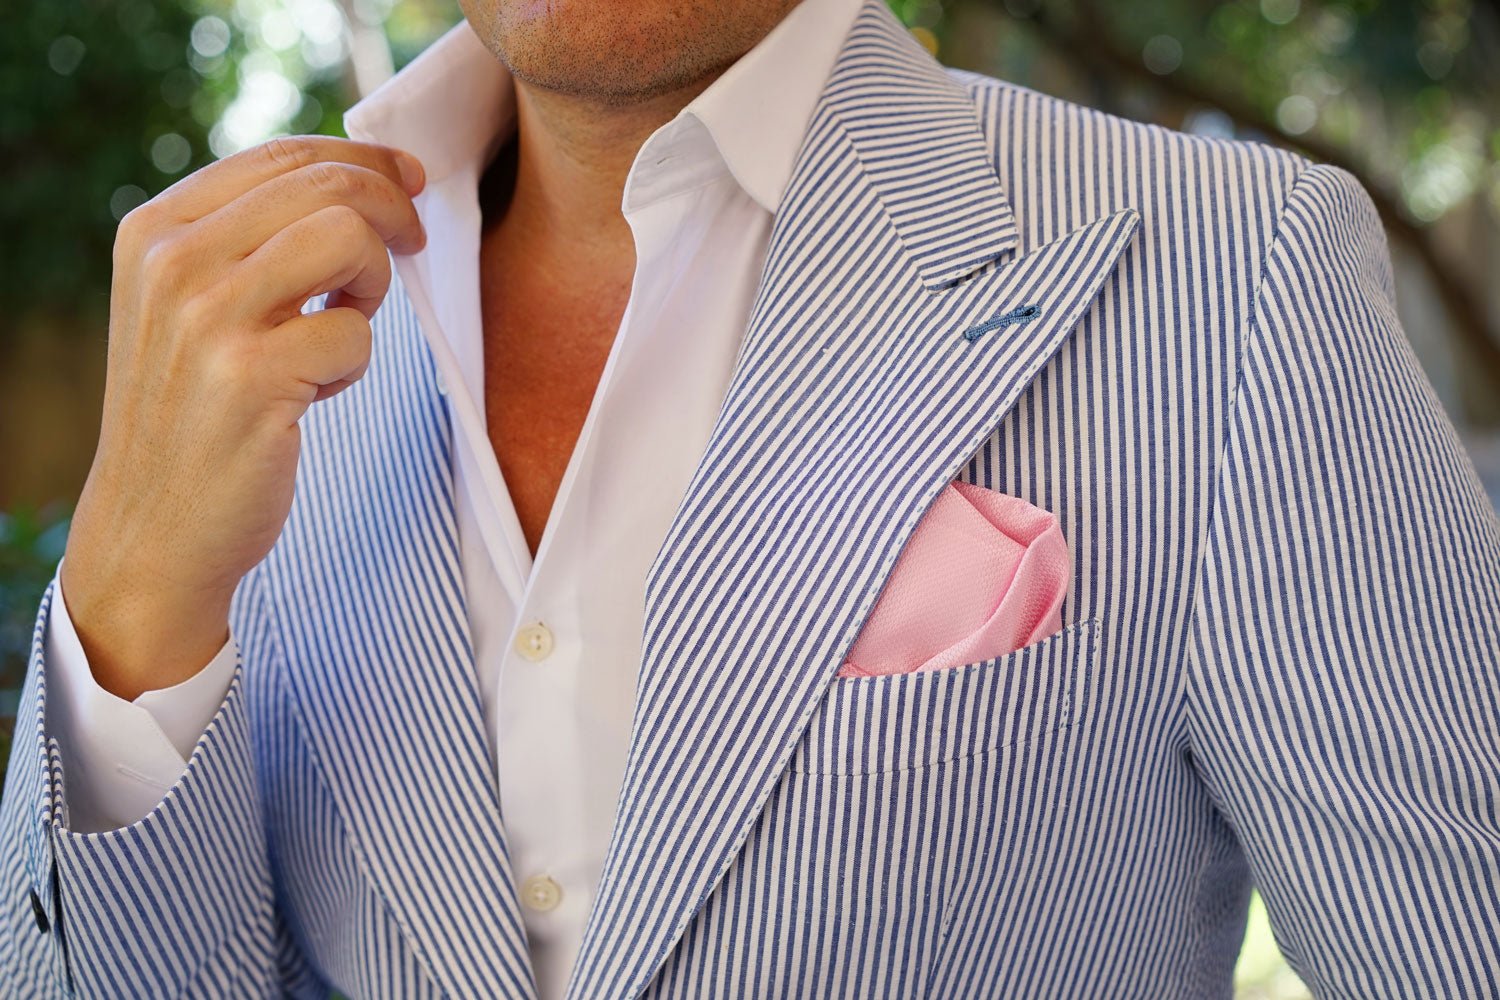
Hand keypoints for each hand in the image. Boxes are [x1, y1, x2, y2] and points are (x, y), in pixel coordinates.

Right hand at [60, 135, 426, 699]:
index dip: (364, 160)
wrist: (156, 530)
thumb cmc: (198, 414)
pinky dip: (355, 362)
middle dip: (391, 212)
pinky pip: (353, 333)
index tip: (410, 182)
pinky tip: (316, 391)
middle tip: (412, 249)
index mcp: (155, 229)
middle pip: (325, 188)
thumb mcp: (193, 307)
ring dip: (373, 282)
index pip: (282, 156)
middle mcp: (172, 261)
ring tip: (347, 325)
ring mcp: (206, 318)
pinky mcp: (249, 377)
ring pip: (346, 239)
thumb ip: (250, 242)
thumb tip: (359, 185)